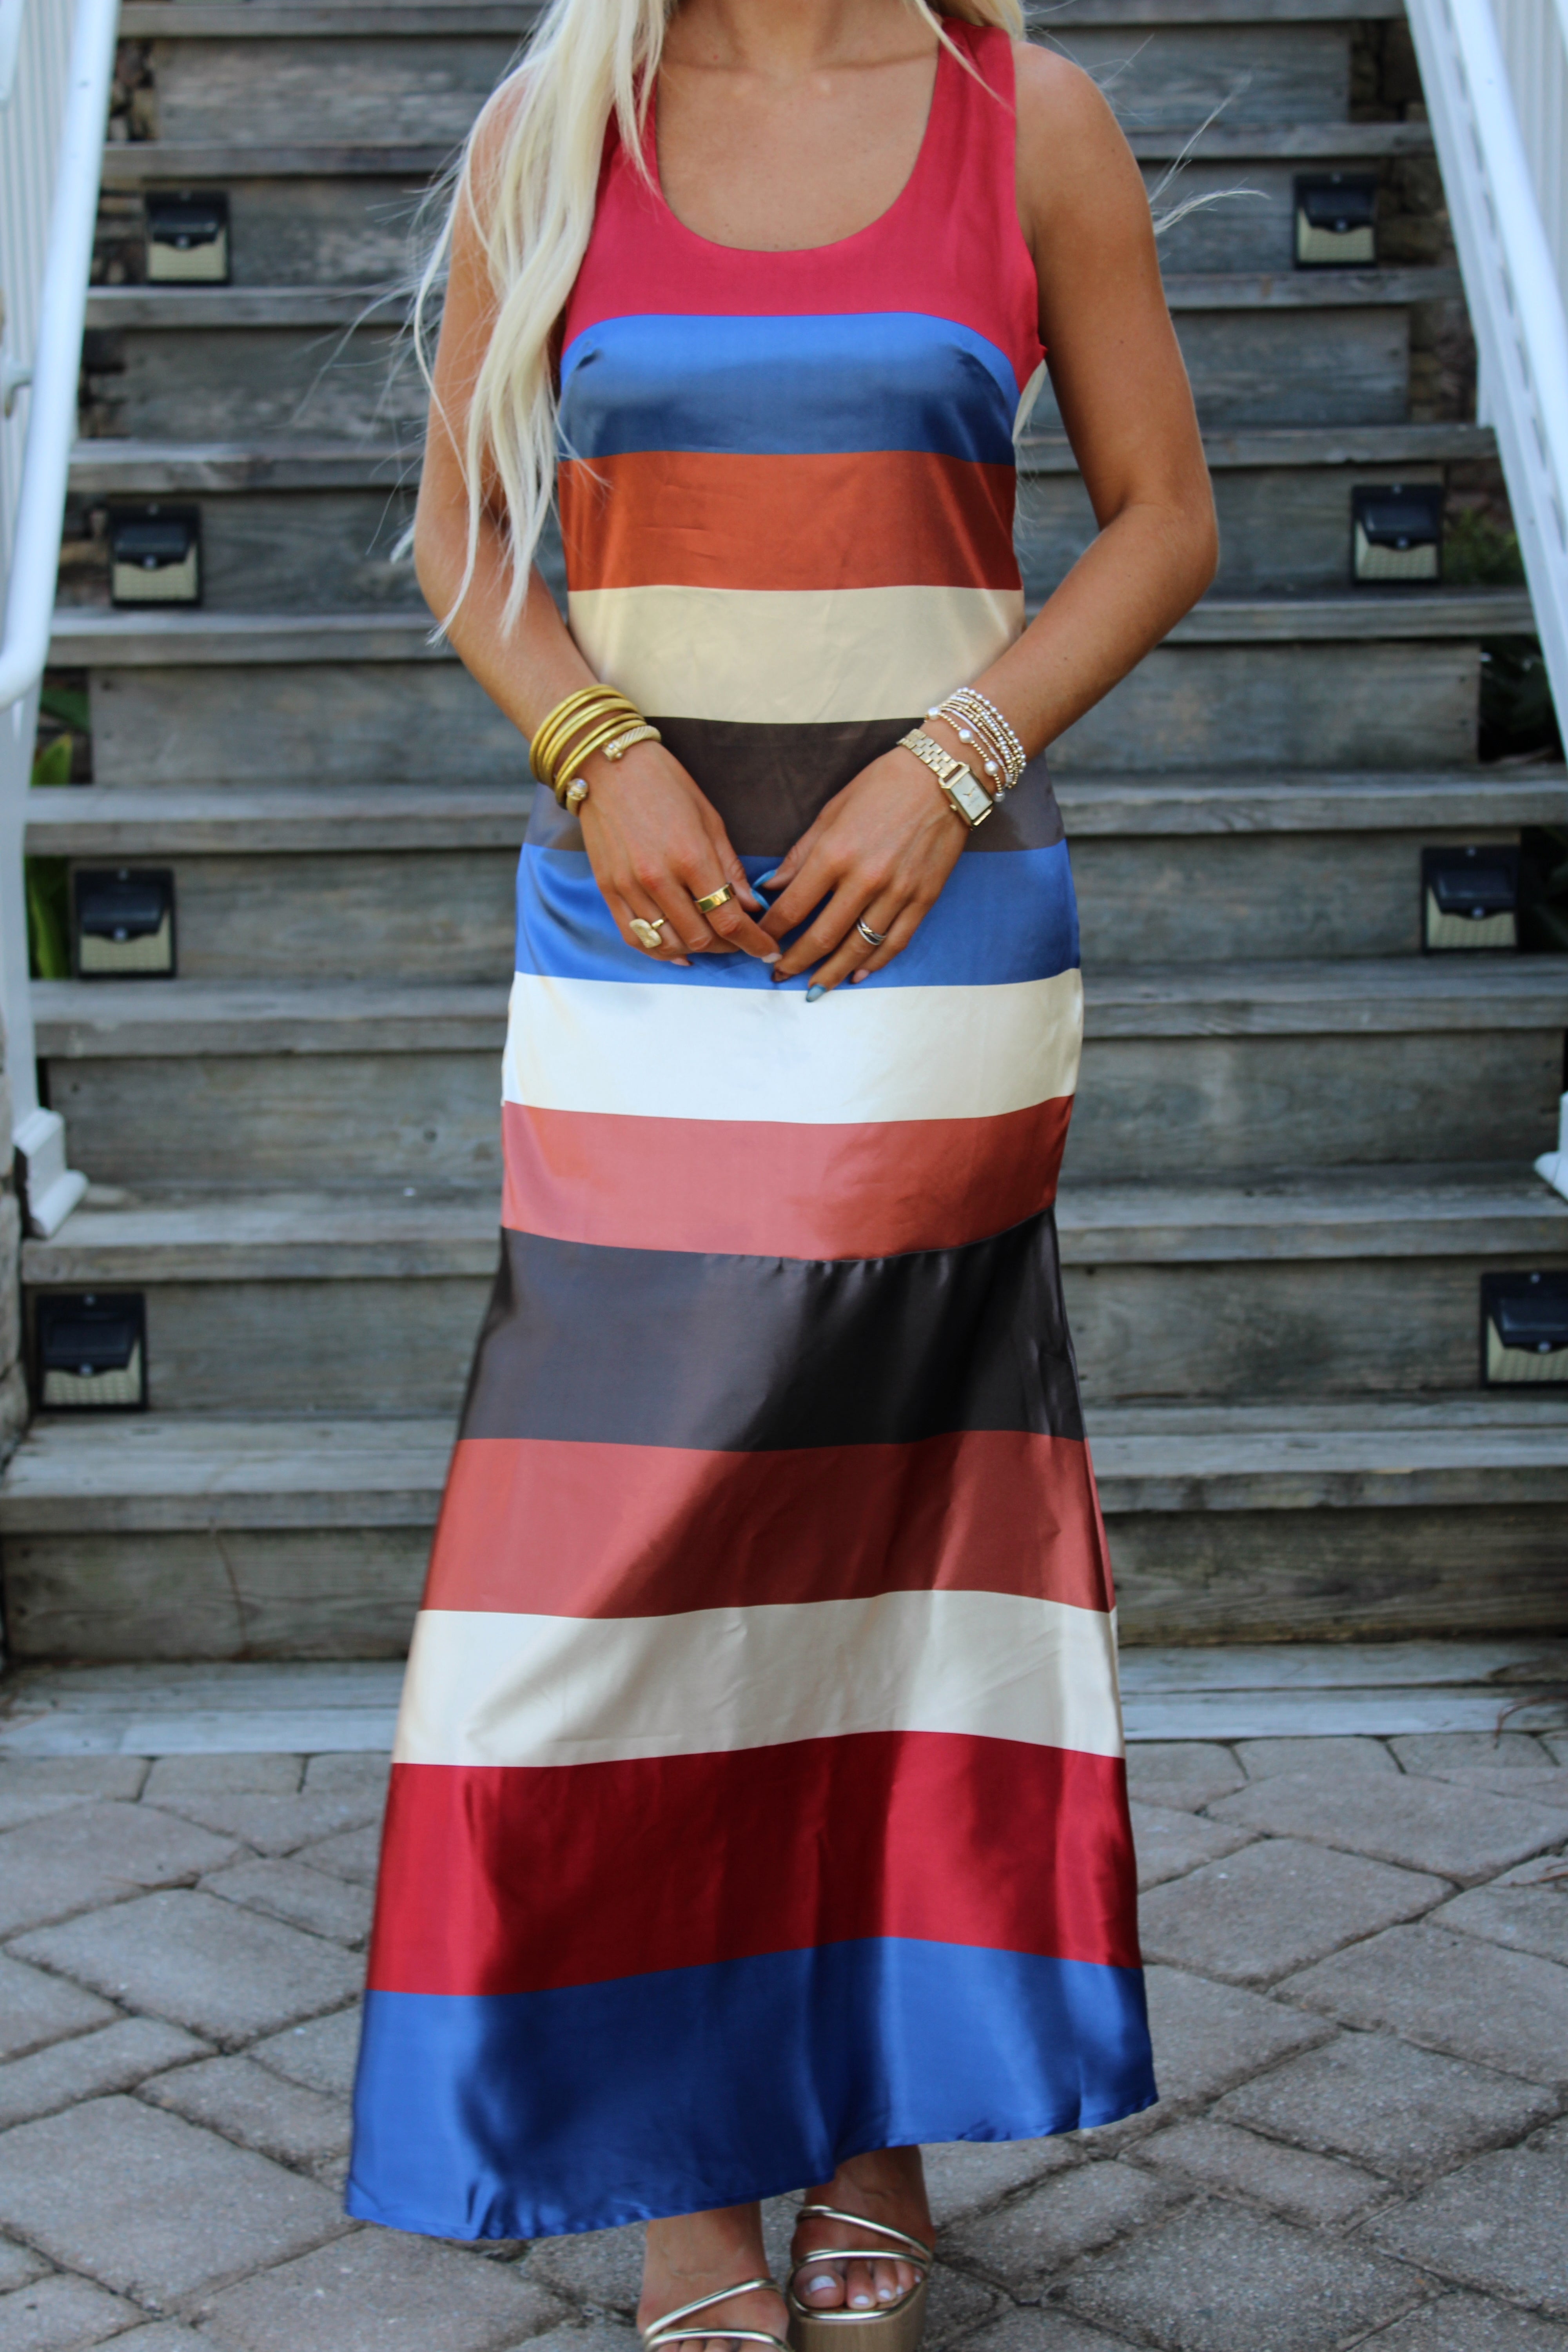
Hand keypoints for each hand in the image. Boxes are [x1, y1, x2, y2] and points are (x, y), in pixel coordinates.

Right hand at [576, 741, 778, 964]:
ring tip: (709, 939)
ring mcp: (629, 887)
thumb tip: (750, 906)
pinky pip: (635, 937)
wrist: (607, 766)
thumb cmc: (664, 784)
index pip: (729, 920)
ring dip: (696, 950)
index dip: (753, 942)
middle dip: (728, 946)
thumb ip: (730, 868)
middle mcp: (658, 878)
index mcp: (691, 857)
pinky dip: (660, 950)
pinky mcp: (608, 890)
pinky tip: (678, 948)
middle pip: (701, 938)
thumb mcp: (709, 819)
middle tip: (739, 938)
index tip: (767, 950)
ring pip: (669, 944)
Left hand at [760, 745, 967, 992]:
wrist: (944, 776)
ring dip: (833, 973)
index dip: (773, 932)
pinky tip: (858, 975)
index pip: (793, 907)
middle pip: (822, 937)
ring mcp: (898, 892)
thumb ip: (801, 854)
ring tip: (814, 988)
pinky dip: (875, 963)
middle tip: (780, 975)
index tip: (761, 943)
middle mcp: (865, 879)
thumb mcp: (832, 811)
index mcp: (835, 853)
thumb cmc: (883, 785)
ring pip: (859, 948)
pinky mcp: (924, 898)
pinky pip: (895, 941)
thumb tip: (772, 887)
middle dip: (796, 962)